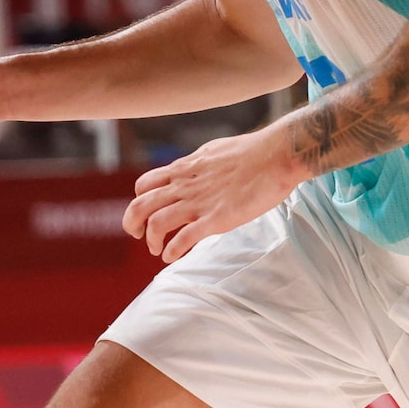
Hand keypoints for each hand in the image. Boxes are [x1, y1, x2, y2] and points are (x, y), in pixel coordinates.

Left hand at [124, 126, 305, 262]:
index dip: (140, 200)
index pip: (145, 185)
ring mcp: (198, 203)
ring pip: (156, 224)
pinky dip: (172, 251)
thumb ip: (199, 164)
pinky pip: (183, 239)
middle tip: (138, 234)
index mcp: (184, 168)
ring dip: (151, 241)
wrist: (276, 155)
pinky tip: (172, 257)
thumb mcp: (214, 151)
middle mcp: (184, 186)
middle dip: (132, 224)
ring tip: (157, 250)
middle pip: (140, 206)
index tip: (147, 212)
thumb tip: (195, 167)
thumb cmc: (253, 151)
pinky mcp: (215, 219)